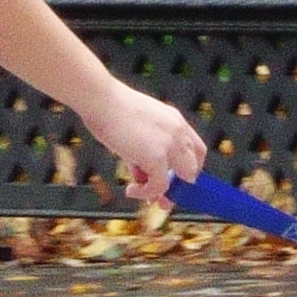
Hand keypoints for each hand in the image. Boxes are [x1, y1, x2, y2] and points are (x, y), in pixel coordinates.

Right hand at [83, 83, 206, 207]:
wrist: (100, 100)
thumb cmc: (109, 109)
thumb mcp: (135, 129)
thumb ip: (143, 151)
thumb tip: (142, 175)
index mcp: (176, 121)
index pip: (196, 150)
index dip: (188, 169)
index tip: (175, 179)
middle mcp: (178, 132)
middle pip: (194, 168)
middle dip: (179, 186)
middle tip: (161, 196)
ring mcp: (170, 145)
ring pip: (183, 179)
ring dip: (164, 192)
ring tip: (143, 195)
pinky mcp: (156, 158)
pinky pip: (159, 186)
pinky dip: (146, 193)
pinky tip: (131, 190)